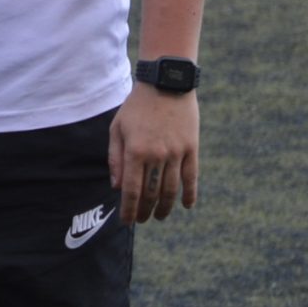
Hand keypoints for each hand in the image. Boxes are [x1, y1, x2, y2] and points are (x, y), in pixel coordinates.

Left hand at [109, 83, 198, 220]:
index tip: (127, 222)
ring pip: (171, 189)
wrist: (166, 84)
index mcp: (135, 151)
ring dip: (165, 207)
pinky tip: (186, 205)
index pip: (131, 190)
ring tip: (159, 216)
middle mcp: (157, 155)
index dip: (129, 209)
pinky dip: (190, 194)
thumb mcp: (117, 128)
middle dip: (145, 211)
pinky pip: (191, 177)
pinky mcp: (192, 149)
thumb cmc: (137, 106)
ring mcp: (177, 153)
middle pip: (151, 193)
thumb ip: (115, 158)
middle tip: (141, 220)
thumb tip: (117, 187)